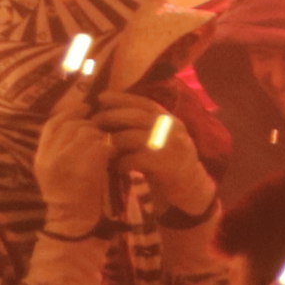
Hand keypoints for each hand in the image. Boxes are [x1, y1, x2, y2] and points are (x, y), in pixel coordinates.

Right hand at [32, 94, 117, 236]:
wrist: (73, 222)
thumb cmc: (73, 195)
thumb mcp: (59, 169)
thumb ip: (63, 148)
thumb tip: (81, 123)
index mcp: (41, 157)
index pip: (52, 124)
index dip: (70, 111)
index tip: (86, 107)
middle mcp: (48, 158)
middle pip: (71, 126)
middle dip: (90, 125)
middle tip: (102, 132)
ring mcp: (63, 164)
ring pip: (86, 133)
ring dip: (101, 136)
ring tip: (106, 146)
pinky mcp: (81, 170)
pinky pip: (98, 147)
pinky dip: (108, 147)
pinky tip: (112, 154)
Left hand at [92, 90, 216, 222]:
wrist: (190, 188)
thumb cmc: (167, 162)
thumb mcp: (160, 139)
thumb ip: (143, 127)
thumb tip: (110, 114)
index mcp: (170, 121)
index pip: (146, 103)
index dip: (123, 98)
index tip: (102, 96)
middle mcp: (173, 130)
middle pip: (138, 116)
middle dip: (113, 116)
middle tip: (94, 120)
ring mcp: (170, 147)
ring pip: (133, 137)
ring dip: (113, 141)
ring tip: (102, 146)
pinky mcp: (165, 166)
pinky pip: (135, 160)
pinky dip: (122, 163)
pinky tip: (117, 167)